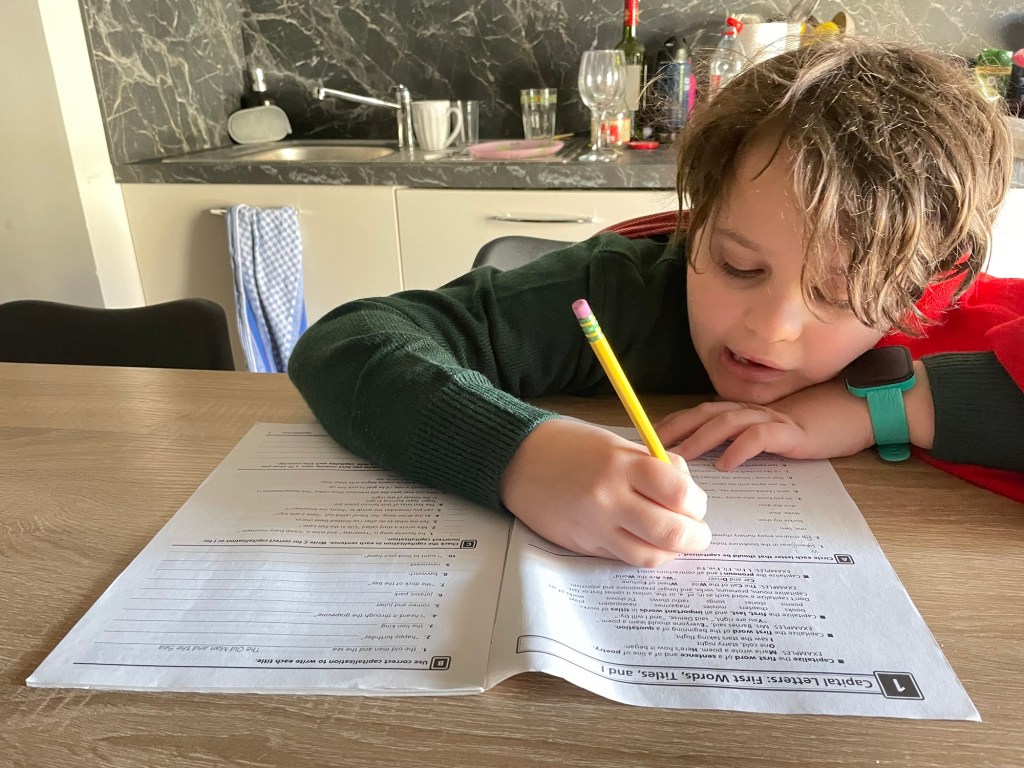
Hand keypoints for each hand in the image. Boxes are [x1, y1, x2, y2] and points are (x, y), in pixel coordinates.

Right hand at [500, 419, 709, 567]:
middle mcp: (609, 499)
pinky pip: (624, 557)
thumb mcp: (616, 443)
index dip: (696, 503)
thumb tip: (687, 493)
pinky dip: (642, 552)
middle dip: (695, 537)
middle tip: (697, 532)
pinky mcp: (583, 545)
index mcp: (621, 465)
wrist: (518, 460)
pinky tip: (643, 539)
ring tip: (672, 539)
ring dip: (671, 552)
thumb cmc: (571, 446)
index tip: (695, 503)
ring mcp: (595, 527)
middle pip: (670, 533)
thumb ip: (654, 466)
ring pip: (649, 556)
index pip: (679, 493)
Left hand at [657, 379, 875, 469]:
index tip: (647, 439)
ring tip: (679, 458)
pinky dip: (739, 449)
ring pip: (726, 423)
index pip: (701, 412)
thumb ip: (746, 437)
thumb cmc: (816, 424)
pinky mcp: (791, 431)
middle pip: (705, 413)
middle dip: (675, 429)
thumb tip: (713, 456)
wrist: (859, 411)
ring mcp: (772, 418)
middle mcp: (753, 410)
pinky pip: (760, 437)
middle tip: (649, 448)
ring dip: (699, 439)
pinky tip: (725, 465)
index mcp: (746, 410)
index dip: (673, 423)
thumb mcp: (774, 432)